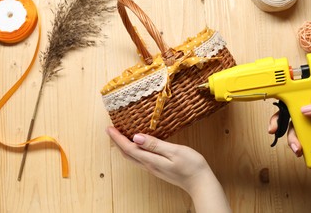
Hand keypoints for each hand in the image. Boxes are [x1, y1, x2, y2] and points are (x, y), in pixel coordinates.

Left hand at [106, 127, 230, 212]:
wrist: (201, 183)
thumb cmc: (191, 165)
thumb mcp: (174, 151)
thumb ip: (155, 145)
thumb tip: (136, 137)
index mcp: (151, 160)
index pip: (129, 148)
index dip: (118, 138)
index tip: (109, 128)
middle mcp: (149, 166)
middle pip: (128, 154)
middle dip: (117, 142)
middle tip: (111, 130)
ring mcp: (154, 168)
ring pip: (133, 157)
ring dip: (124, 147)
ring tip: (120, 136)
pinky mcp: (159, 169)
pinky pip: (141, 159)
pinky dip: (134, 150)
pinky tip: (137, 145)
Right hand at [268, 94, 310, 162]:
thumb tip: (304, 107)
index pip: (296, 98)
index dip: (283, 103)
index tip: (275, 110)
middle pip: (289, 115)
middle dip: (280, 124)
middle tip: (274, 131)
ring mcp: (309, 126)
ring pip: (292, 130)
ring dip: (292, 139)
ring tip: (299, 149)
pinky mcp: (309, 138)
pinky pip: (297, 140)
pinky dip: (297, 146)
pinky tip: (302, 152)